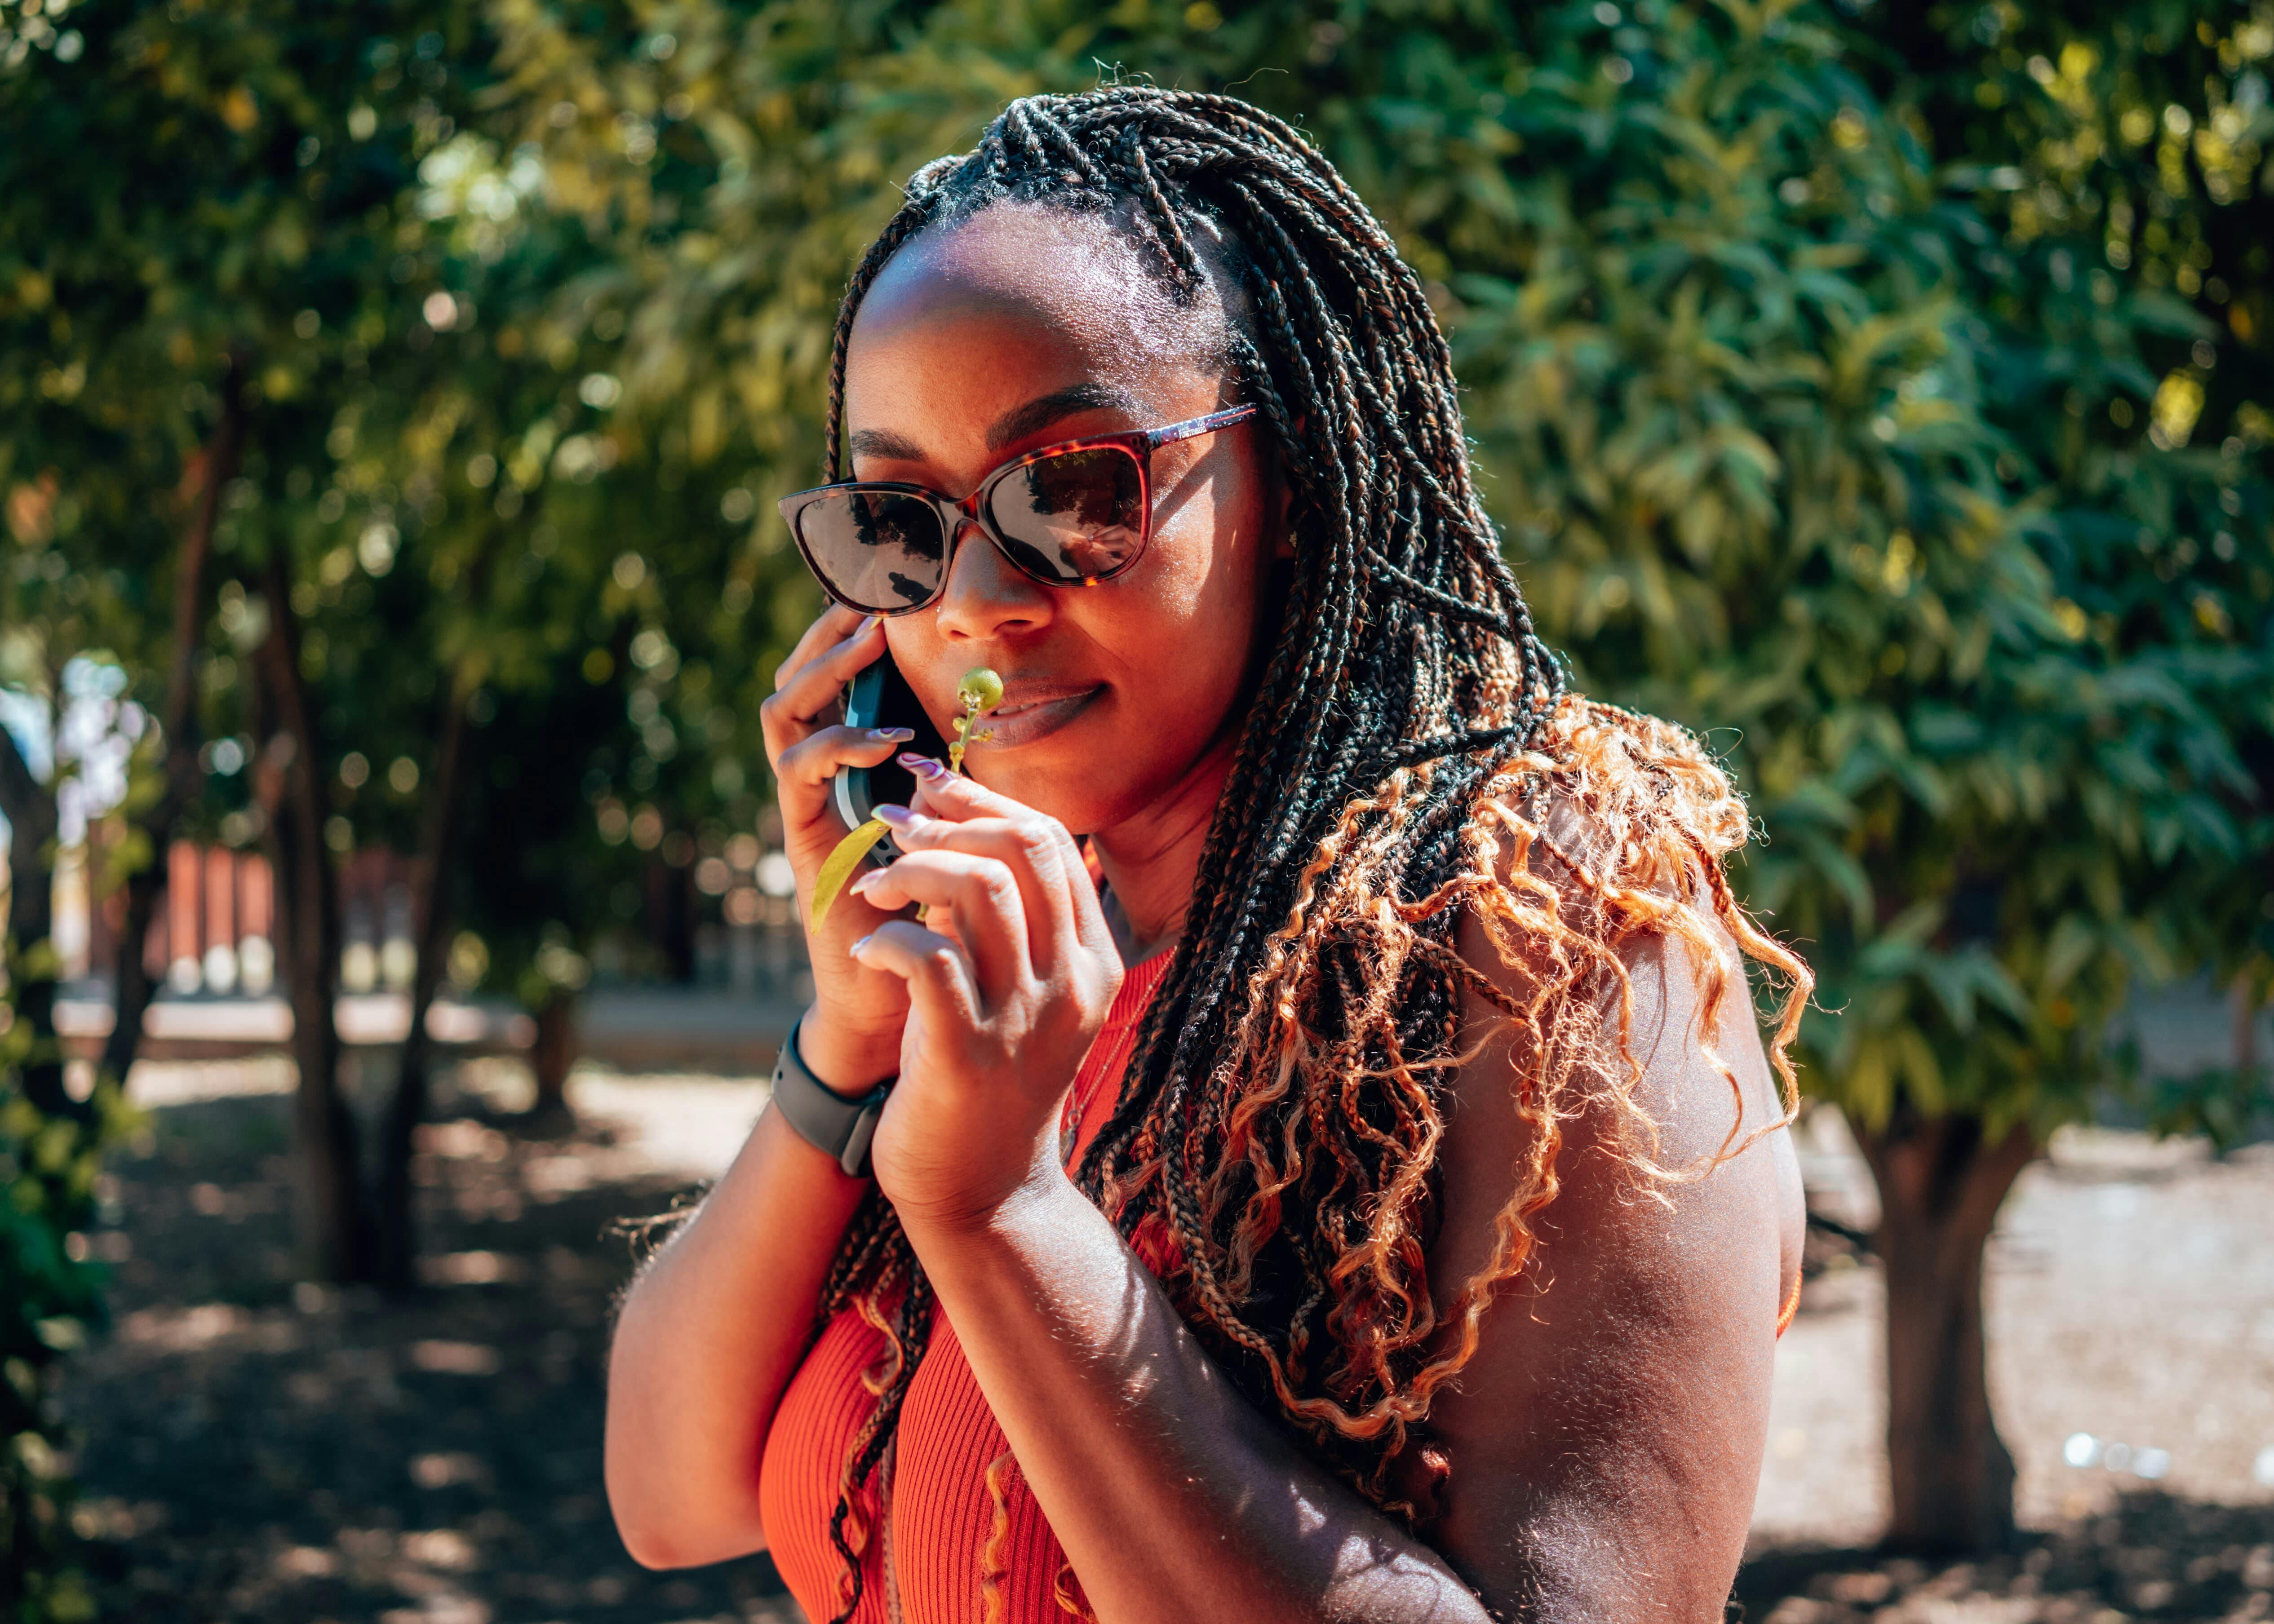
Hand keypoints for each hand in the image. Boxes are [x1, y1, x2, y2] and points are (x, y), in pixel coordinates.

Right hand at [757, 605, 919, 1084]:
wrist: (898, 999)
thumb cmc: (937, 912)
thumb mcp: (957, 826)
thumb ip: (963, 776)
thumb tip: (1002, 714)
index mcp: (852, 769)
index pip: (835, 684)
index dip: (851, 637)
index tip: (889, 596)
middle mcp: (816, 780)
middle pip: (797, 682)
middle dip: (829, 636)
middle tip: (869, 599)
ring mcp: (802, 807)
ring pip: (785, 714)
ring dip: (828, 674)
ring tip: (871, 646)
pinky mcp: (801, 839)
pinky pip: (799, 773)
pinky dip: (839, 745)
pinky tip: (885, 739)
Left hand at [843, 762, 1123, 1229]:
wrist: (985, 1193)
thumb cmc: (990, 1079)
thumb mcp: (1023, 994)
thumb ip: (1015, 923)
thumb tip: (968, 827)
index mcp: (1094, 962)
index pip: (1053, 844)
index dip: (983, 801)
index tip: (929, 785)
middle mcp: (1071, 985)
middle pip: (1023, 851)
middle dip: (950, 818)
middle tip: (893, 819)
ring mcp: (1024, 1020)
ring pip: (979, 890)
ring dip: (913, 867)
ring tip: (872, 883)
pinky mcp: (966, 1054)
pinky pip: (929, 959)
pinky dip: (890, 939)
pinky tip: (868, 951)